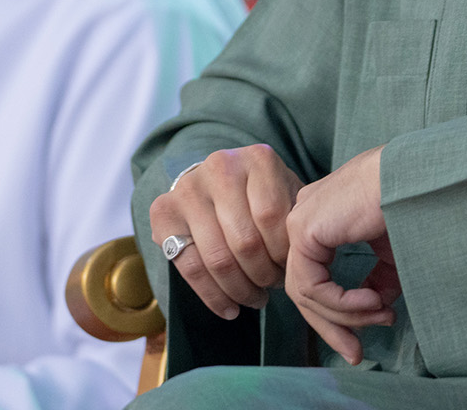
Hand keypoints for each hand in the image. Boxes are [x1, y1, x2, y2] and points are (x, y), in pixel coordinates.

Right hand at [148, 144, 302, 319]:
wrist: (217, 182)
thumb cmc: (261, 196)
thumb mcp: (286, 196)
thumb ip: (294, 219)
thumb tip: (303, 262)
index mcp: (257, 159)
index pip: (273, 217)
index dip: (285, 253)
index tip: (292, 270)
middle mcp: (219, 166)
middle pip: (245, 241)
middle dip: (264, 276)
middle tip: (272, 288)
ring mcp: (188, 188)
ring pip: (218, 258)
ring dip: (241, 289)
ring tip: (255, 299)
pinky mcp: (163, 212)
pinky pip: (190, 268)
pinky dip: (213, 296)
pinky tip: (230, 308)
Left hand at [284, 146, 399, 364]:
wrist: (413, 177)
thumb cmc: (407, 202)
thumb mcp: (390, 248)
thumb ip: (378, 277)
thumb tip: (376, 306)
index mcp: (321, 217)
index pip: (313, 277)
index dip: (336, 314)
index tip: (360, 341)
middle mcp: (303, 217)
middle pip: (304, 290)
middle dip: (333, 326)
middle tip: (357, 353)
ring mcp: (299, 221)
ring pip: (307, 294)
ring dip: (347, 316)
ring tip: (382, 315)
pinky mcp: (303, 230)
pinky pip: (312, 287)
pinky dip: (343, 304)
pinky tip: (374, 301)